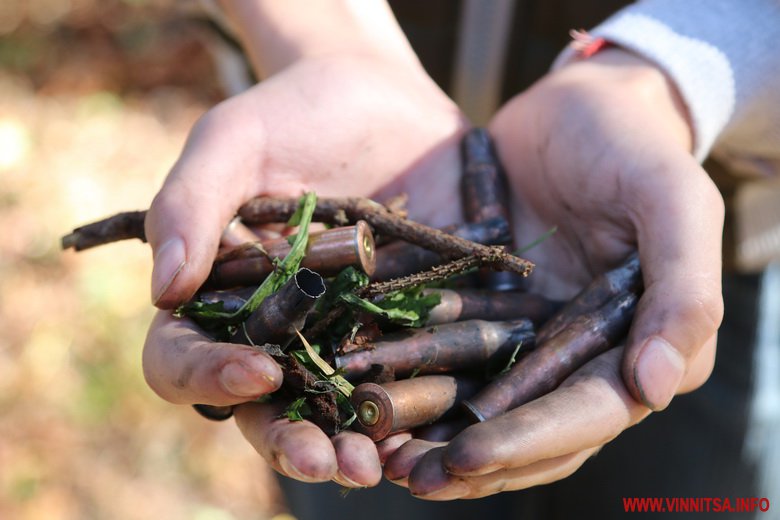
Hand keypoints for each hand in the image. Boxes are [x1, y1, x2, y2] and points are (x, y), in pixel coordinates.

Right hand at [142, 48, 466, 486]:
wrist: (382, 97)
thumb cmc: (294, 112)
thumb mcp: (235, 140)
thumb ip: (190, 205)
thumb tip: (163, 290)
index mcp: (217, 296)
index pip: (185, 355)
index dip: (208, 374)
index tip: (256, 370)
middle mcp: (277, 329)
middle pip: (265, 406)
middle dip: (291, 440)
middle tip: (326, 462)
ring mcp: (344, 333)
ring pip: (335, 409)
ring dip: (352, 445)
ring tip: (376, 465)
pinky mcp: (405, 325)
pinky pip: (405, 380)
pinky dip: (413, 415)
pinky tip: (431, 434)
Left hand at [385, 48, 723, 497]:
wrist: (576, 105)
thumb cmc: (633, 145)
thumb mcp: (672, 201)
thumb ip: (683, 289)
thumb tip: (658, 388)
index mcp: (635, 342)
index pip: (587, 412)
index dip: (530, 440)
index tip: (469, 455)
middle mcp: (580, 352)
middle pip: (529, 427)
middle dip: (473, 460)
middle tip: (410, 477)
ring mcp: (528, 335)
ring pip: (481, 402)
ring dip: (433, 435)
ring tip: (378, 455)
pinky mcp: (486, 310)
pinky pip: (447, 354)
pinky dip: (413, 378)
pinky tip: (367, 395)